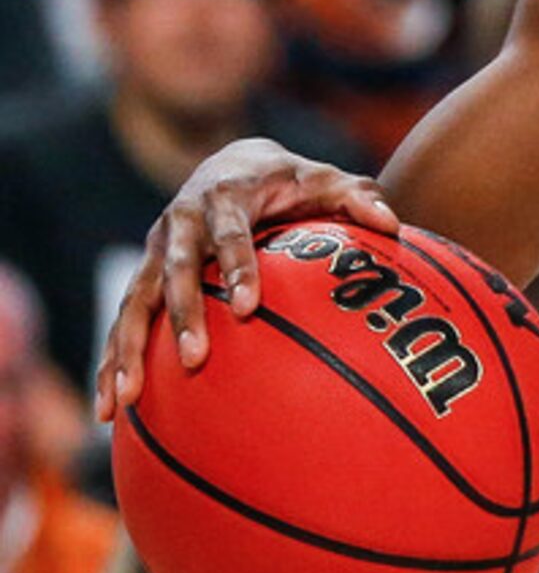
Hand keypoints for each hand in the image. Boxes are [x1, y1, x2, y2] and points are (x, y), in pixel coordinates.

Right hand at [97, 140, 398, 417]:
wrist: (232, 163)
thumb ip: (356, 197)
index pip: (231, 234)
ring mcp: (155, 253)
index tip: (248, 306)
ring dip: (127, 349)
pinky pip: (124, 322)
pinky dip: (112, 363)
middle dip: (182, 315)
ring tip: (126, 399)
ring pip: (135, 302)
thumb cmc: (288, 179)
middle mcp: (179, 223)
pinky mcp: (144, 278)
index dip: (237, 267)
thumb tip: (392, 223)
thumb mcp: (322, 179)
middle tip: (194, 359)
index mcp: (223, 197)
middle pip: (175, 272)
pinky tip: (112, 409)